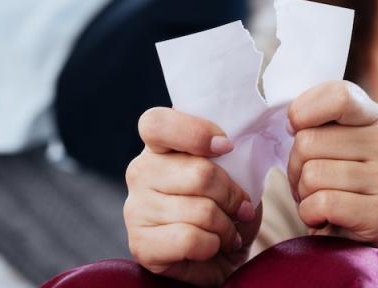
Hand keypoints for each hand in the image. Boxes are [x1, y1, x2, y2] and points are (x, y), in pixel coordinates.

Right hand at [124, 108, 262, 286]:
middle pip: (199, 173)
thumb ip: (230, 153)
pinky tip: (212, 246)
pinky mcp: (140, 244)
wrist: (219, 255)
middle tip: (241, 207)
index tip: (227, 146)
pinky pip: (189, 239)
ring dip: (227, 225)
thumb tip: (231, 147)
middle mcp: (140, 172)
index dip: (195, 132)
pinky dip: (213, 245)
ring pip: (200, 211)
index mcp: (160, 145)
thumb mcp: (235, 171)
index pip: (158, 123)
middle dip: (232, 194)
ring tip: (229, 230)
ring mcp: (135, 208)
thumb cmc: (225, 205)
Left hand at [286, 80, 377, 249]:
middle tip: (310, 181)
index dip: (303, 111)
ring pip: (313, 174)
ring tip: (319, 200)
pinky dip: (310, 214)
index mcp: (375, 117)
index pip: (340, 96)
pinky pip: (323, 203)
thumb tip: (293, 119)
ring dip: (303, 193)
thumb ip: (315, 120)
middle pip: (310, 140)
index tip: (294, 128)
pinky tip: (325, 218)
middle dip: (296, 165)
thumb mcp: (326, 143)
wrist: (354, 239)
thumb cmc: (331, 184)